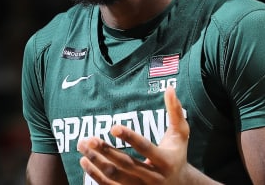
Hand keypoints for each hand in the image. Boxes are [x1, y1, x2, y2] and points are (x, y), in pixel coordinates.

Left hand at [77, 86, 212, 184]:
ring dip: (96, 162)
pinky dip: (95, 175)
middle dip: (106, 151)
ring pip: (114, 176)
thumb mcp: (181, 134)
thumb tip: (170, 88)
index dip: (129, 137)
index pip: (145, 148)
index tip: (113, 127)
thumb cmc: (178, 154)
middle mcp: (153, 177)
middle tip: (89, 139)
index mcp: (165, 161)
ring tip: (83, 147)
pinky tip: (84, 161)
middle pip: (125, 164)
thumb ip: (175, 112)